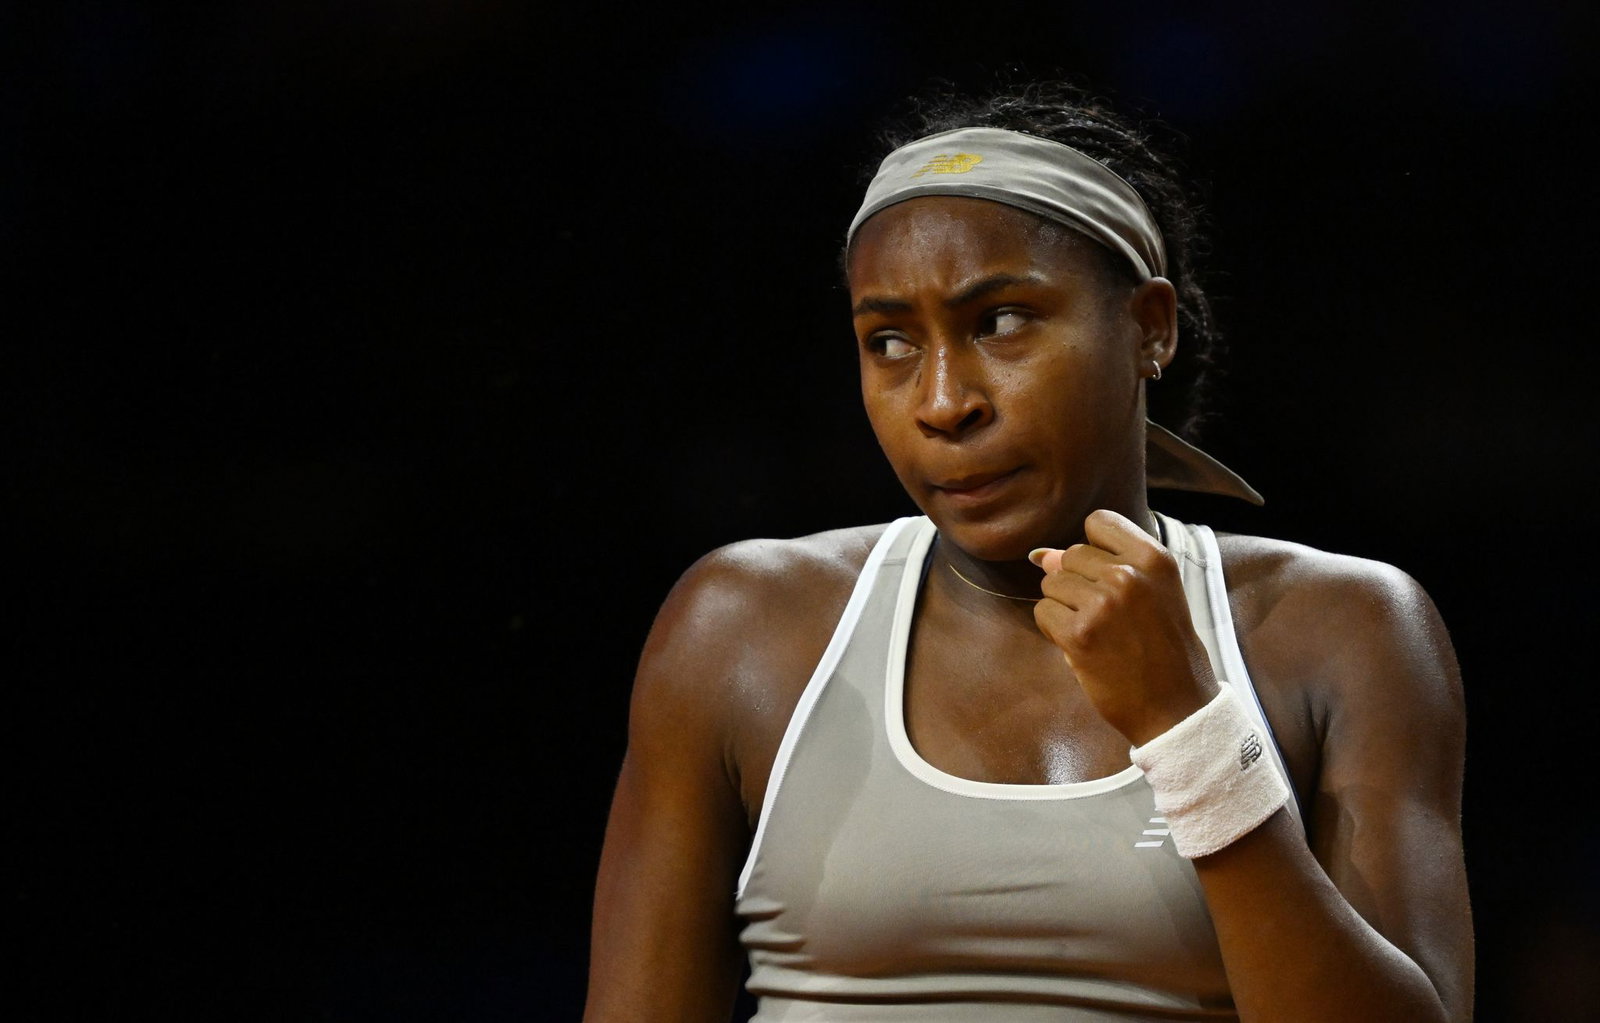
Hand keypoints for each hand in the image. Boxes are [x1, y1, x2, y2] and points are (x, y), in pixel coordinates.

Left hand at [1029, 508, 1219, 745]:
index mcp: (1154, 558)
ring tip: (1097, 632)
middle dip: (1077, 583)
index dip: (1094, 548)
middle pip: (1071, 555)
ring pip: (1052, 583)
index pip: (1099, 522)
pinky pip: (1043, 613)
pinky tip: (1082, 647)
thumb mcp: (1151, 596)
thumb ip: (1103, 567)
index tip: (1108, 575)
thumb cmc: (1164, 650)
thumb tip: (1040, 555)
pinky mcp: (1079, 634)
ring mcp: (1103, 603)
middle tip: (1107, 616)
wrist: (1177, 707)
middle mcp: (1129, 574)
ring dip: (1064, 607)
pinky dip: (1055, 630)